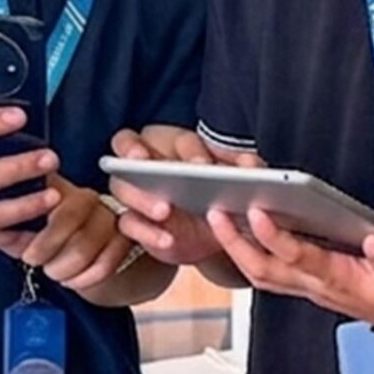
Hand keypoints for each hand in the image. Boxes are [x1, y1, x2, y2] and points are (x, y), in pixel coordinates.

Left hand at [5, 179, 131, 292]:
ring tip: (53, 273)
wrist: (88, 255)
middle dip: (46, 248)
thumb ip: (11, 230)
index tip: (28, 254)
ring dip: (63, 268)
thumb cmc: (49, 240)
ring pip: (84, 246)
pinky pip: (105, 264)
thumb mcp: (25, 230)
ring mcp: (109, 218)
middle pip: (68, 217)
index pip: (46, 193)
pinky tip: (72, 281)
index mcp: (57, 187)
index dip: (37, 221)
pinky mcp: (125, 240)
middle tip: (34, 262)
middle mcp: (87, 197)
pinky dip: (84, 278)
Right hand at [107, 123, 249, 268]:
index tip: (200, 166)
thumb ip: (246, 171)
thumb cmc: (223, 197)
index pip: (170, 134)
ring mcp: (136, 192)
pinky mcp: (134, 222)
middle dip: (134, 154)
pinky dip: (146, 232)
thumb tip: (251, 164)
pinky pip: (128, 224)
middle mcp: (147, 163)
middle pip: (126, 149)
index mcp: (173, 145)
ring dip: (141, 197)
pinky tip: (167, 240)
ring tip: (164, 210)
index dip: (183, 149)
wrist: (216, 237)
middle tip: (146, 165)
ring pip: (122, 187)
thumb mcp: (238, 183)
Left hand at [208, 209, 373, 341]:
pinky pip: (273, 273)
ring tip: (219, 219)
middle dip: (236, 244)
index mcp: (340, 281)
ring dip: (237, 250)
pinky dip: (252, 255)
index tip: (256, 212)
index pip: (298, 257)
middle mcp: (319, 287)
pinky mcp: (315, 286)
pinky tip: (244, 234)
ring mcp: (314, 289)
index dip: (275, 236)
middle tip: (215, 214)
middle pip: (265, 270)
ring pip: (263, 274)